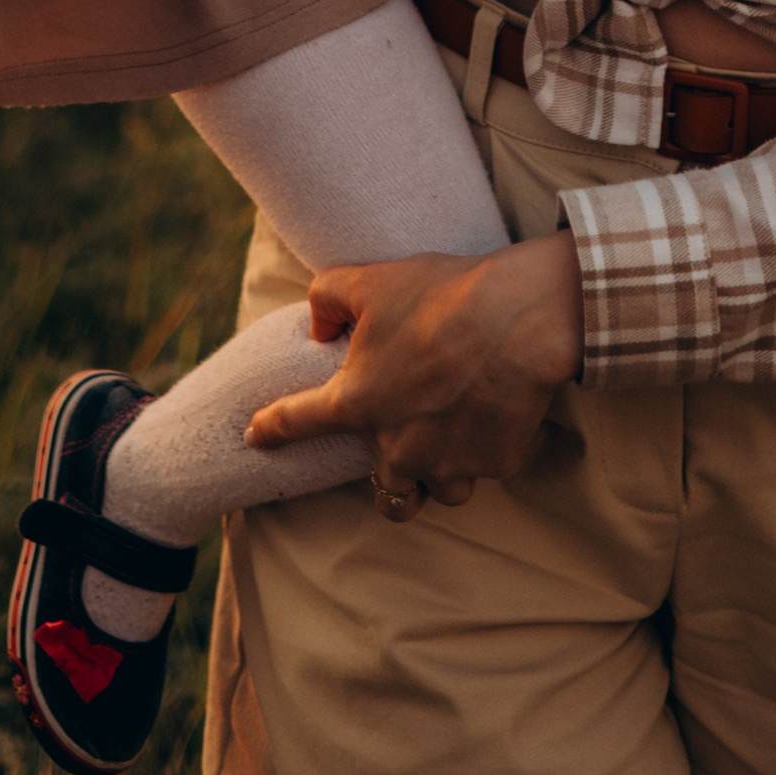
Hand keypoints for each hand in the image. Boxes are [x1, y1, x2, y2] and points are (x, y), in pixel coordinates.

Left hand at [244, 238, 583, 506]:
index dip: (272, 429)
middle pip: (386, 493)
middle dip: (389, 475)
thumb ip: (326, 299)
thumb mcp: (368, 281)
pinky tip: (487, 414)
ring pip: (436, 490)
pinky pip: (479, 469)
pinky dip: (478, 451)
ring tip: (446, 440)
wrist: (519, 316)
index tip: (255, 437)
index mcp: (358, 404)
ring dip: (436, 474)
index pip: (298, 422)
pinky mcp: (494, 465)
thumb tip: (319, 328)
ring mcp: (448, 463)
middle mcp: (398, 448)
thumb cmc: (441, 295)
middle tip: (401, 445)